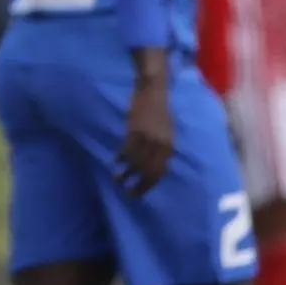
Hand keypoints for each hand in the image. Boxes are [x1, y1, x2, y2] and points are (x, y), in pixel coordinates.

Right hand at [117, 75, 173, 195]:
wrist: (153, 90)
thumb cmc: (160, 110)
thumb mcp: (166, 132)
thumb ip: (161, 149)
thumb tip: (155, 166)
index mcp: (169, 147)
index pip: (159, 173)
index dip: (148, 185)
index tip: (139, 193)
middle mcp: (160, 145)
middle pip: (148, 172)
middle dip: (138, 186)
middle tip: (128, 194)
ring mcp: (147, 138)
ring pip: (135, 163)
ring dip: (125, 174)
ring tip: (117, 180)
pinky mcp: (134, 131)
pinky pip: (126, 150)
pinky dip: (121, 158)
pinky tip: (116, 162)